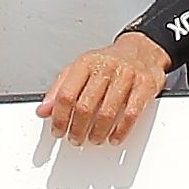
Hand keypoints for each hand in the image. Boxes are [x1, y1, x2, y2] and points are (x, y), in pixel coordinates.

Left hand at [38, 34, 171, 145]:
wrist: (141, 50)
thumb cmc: (107, 63)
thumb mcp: (79, 70)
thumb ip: (59, 90)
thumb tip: (43, 111)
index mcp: (85, 64)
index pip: (66, 94)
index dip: (59, 117)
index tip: (57, 130)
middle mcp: (105, 68)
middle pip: (85, 106)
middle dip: (77, 129)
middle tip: (75, 138)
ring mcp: (126, 76)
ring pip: (107, 112)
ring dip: (97, 133)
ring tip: (93, 139)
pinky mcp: (145, 85)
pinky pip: (131, 114)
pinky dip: (120, 131)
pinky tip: (114, 137)